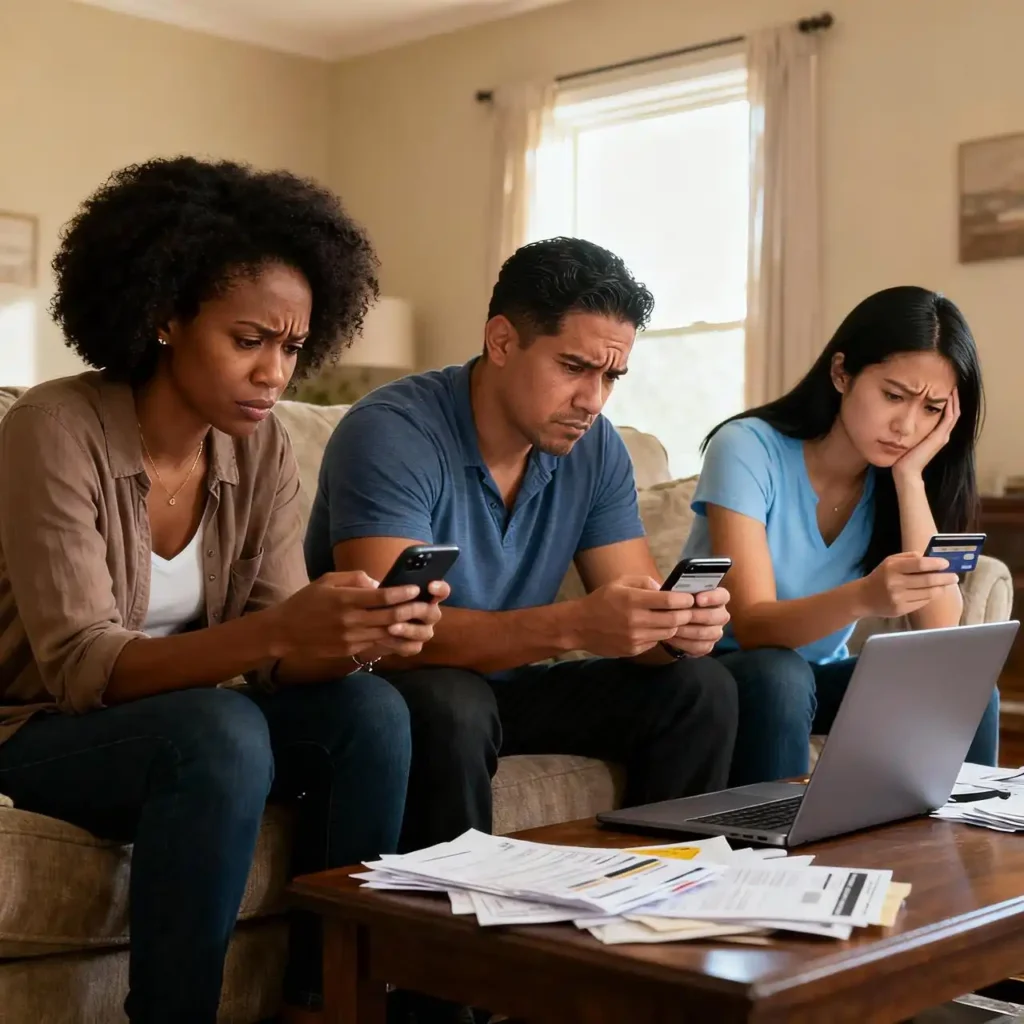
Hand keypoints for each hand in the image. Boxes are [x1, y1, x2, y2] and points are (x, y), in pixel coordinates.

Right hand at [272, 571, 448, 661]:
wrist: (284, 632)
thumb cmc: (306, 601)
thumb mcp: (326, 581)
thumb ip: (354, 578)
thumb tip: (378, 583)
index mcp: (345, 600)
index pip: (381, 597)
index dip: (402, 593)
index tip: (415, 588)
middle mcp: (350, 620)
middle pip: (390, 618)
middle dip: (411, 611)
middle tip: (425, 604)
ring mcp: (350, 638)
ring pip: (387, 633)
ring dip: (406, 627)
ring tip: (419, 618)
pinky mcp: (349, 650)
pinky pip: (376, 643)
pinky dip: (391, 638)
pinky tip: (402, 632)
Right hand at [574, 575, 703, 657]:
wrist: (579, 626)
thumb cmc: (600, 600)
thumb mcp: (619, 582)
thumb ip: (644, 582)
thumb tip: (664, 588)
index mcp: (632, 600)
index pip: (669, 601)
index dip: (684, 599)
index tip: (690, 598)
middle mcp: (635, 620)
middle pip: (674, 620)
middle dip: (685, 614)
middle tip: (687, 609)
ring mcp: (635, 638)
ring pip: (668, 633)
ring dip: (673, 625)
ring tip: (672, 618)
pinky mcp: (633, 650)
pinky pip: (655, 642)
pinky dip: (659, 634)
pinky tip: (653, 627)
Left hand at [663, 587, 730, 657]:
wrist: (668, 621)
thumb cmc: (674, 603)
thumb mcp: (674, 592)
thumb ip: (677, 589)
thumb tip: (667, 589)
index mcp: (717, 598)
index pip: (723, 596)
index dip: (712, 597)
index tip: (698, 599)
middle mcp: (720, 615)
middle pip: (719, 616)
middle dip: (698, 615)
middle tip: (681, 615)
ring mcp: (715, 631)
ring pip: (709, 633)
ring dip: (689, 630)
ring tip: (672, 626)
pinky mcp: (707, 646)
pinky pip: (701, 647)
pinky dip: (685, 643)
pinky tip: (671, 637)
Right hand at [857, 553, 958, 618]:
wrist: (864, 598)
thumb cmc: (881, 576)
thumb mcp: (890, 561)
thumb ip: (910, 557)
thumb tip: (932, 558)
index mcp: (892, 567)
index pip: (920, 564)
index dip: (936, 564)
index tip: (947, 563)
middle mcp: (895, 583)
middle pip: (928, 580)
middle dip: (945, 577)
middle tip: (954, 576)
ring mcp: (898, 598)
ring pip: (929, 593)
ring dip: (941, 588)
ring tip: (945, 584)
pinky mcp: (901, 609)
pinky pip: (923, 602)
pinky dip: (931, 596)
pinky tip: (932, 592)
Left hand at [893, 387, 959, 479]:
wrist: (906, 471)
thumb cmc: (903, 457)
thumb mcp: (909, 439)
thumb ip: (911, 431)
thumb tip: (903, 421)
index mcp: (936, 435)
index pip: (947, 415)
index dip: (948, 402)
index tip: (944, 389)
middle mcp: (942, 435)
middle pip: (953, 412)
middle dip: (954, 398)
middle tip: (952, 384)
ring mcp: (942, 436)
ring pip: (954, 413)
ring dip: (954, 400)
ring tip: (953, 387)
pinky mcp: (939, 437)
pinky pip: (949, 418)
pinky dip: (951, 407)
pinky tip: (949, 396)